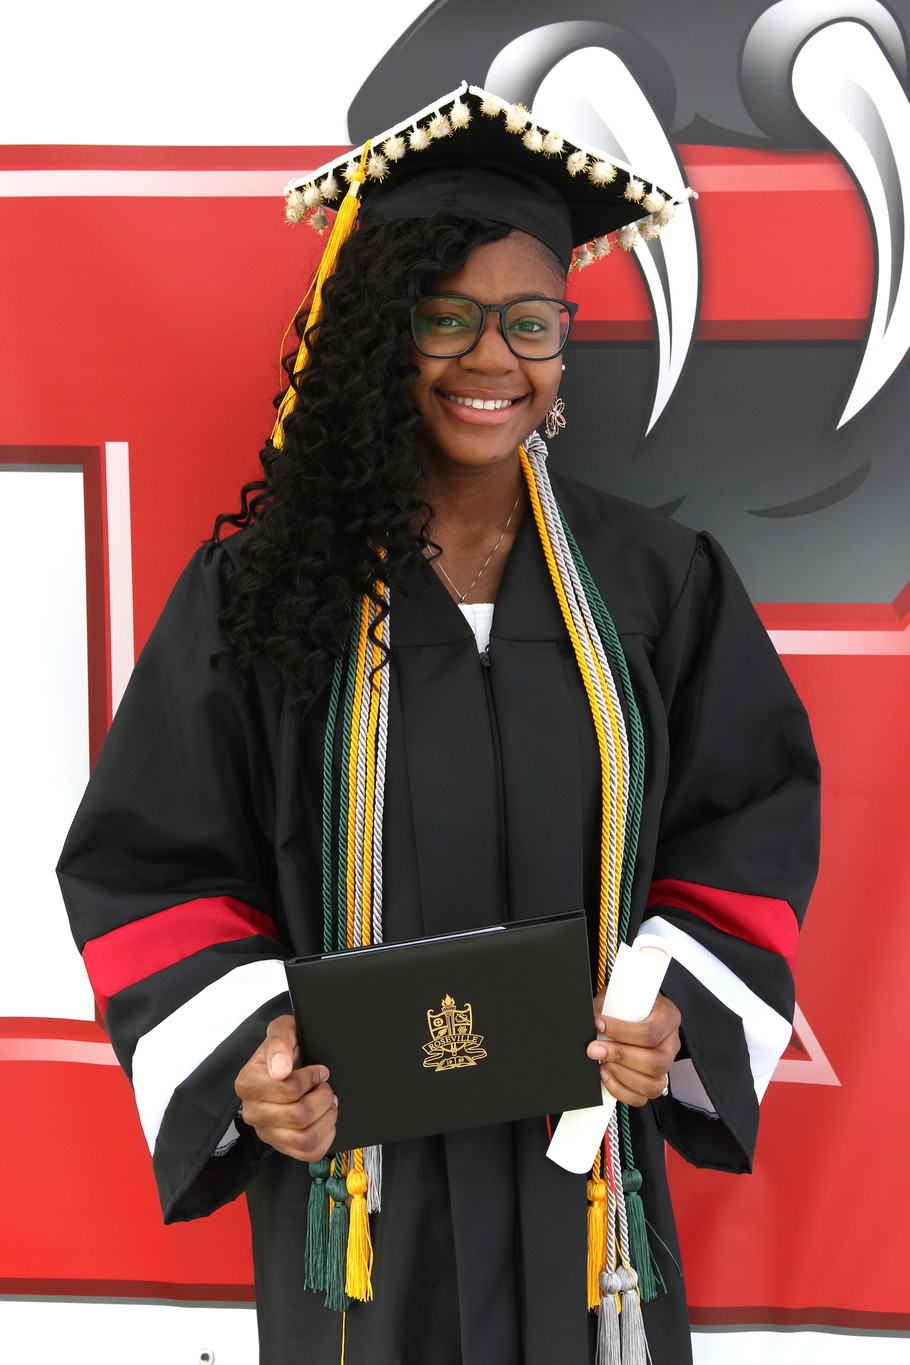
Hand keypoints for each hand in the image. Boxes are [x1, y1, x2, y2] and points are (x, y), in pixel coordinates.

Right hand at [235, 1014, 336, 1161]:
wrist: (286, 1062)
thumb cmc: (286, 1046)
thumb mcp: (282, 1029)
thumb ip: (279, 1042)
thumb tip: (279, 1069)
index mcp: (247, 1083)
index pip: (289, 1091)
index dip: (311, 1078)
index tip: (318, 1070)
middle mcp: (252, 1112)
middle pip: (299, 1117)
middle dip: (323, 1097)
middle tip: (325, 1085)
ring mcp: (266, 1132)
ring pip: (305, 1139)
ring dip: (326, 1118)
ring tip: (328, 1101)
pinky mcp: (281, 1146)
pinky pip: (309, 1153)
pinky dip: (326, 1136)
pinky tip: (325, 1118)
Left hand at [586, 992, 681, 1107]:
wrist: (635, 1009)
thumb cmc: (628, 1003)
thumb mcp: (619, 996)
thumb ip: (608, 1008)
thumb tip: (588, 1023)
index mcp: (667, 1017)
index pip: (651, 1032)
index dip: (622, 1031)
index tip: (599, 1023)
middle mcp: (671, 1043)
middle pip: (654, 1062)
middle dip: (620, 1057)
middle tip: (594, 1049)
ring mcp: (666, 1065)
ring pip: (652, 1084)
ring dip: (621, 1076)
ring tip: (601, 1063)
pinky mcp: (655, 1081)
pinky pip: (642, 1098)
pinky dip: (621, 1091)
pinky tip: (606, 1075)